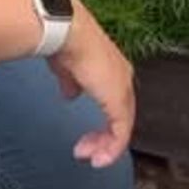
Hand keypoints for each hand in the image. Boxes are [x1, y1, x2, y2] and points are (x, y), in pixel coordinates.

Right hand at [49, 0, 134, 168]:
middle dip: (103, 138)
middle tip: (87, 151)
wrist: (68, 31)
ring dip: (105, 145)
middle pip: (121, 118)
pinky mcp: (119, 101)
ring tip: (91, 156)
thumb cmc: (65, 41)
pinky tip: (99, 157)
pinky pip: (120, 133)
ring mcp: (122, 89)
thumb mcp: (67, 67)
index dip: (103, 123)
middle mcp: (123, 78)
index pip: (115, 104)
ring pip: (121, 128)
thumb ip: (72, 82)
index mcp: (113, 69)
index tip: (87, 137)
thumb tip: (71, 93)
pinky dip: (110, 149)